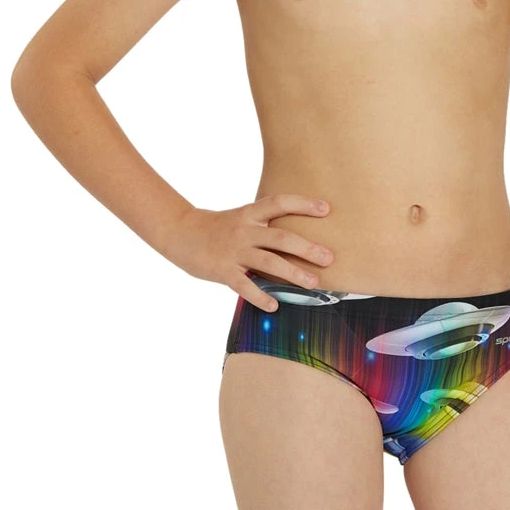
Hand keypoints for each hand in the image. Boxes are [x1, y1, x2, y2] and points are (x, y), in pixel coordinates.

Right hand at [163, 193, 334, 311]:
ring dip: (293, 273)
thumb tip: (294, 239)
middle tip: (329, 258)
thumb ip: (262, 226)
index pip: (279, 203)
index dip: (303, 204)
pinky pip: (244, 285)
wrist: (179, 232)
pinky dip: (260, 297)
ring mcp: (234, 251)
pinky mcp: (222, 270)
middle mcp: (244, 230)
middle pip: (280, 237)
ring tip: (313, 283)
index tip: (326, 209)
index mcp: (249, 214)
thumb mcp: (239, 218)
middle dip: (307, 248)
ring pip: (268, 261)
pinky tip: (274, 306)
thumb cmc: (215, 227)